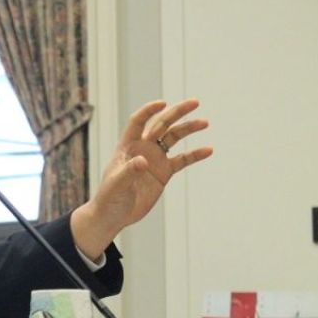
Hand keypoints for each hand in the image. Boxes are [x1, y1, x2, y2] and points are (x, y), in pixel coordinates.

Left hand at [71, 99, 212, 258]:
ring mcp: (154, 159)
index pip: (138, 122)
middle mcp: (142, 148)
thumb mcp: (117, 184)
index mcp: (127, 146)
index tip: (162, 103)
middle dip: (177, 112)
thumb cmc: (109, 198)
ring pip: (173, 138)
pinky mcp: (164, 173)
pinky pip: (182, 160)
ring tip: (204, 122)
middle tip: (195, 102)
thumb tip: (144, 161)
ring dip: (188, 129)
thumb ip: (129, 171)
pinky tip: (208, 150)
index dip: (149, 111)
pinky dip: (194, 155)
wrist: (114, 215)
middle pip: (161, 125)